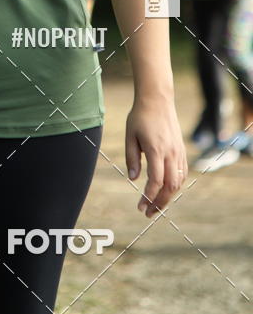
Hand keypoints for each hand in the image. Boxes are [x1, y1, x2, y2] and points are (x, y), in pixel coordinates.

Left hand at [125, 95, 186, 216]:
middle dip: (159, 203)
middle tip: (148, 213)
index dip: (148, 197)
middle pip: (170, 187)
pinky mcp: (182, 150)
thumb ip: (132, 158)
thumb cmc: (140, 117)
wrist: (158, 100)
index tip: (140, 206)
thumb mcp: (130, 136)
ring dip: (168, 197)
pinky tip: (166, 191)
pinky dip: (175, 186)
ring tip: (156, 206)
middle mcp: (171, 153)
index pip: (156, 181)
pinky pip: (182, 173)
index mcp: (156, 150)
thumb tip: (133, 180)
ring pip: (178, 182)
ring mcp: (179, 152)